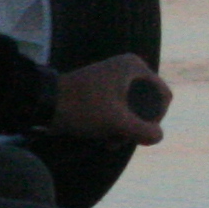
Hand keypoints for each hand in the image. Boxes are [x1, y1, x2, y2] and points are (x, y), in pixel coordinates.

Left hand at [51, 55, 169, 144]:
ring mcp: (115, 79)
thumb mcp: (117, 122)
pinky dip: (115, 125)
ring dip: (125, 130)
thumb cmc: (82, 108)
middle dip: (137, 126)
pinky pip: (121, 110)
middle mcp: (128, 68)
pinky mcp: (104, 90)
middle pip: (148, 105)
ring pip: (134, 111)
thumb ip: (144, 131)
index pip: (163, 96)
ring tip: (109, 141)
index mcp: (135, 67)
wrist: (45, 104)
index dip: (156, 119)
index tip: (139, 132)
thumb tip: (159, 136)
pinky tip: (104, 138)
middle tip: (121, 139)